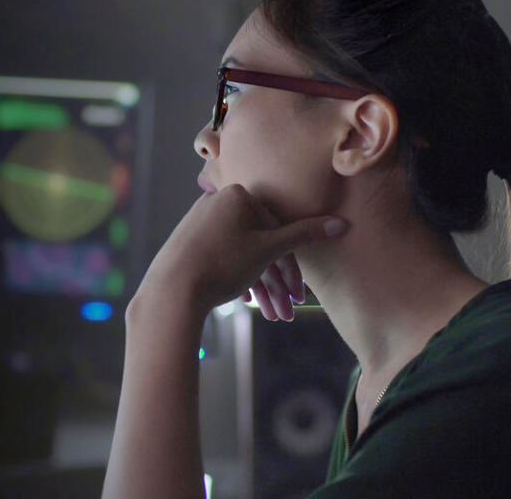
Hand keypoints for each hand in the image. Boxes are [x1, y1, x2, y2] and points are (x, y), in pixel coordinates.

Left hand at [135, 183, 347, 322]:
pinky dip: (237, 278)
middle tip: (285, 313)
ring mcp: (200, 221)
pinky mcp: (188, 241)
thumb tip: (340, 223)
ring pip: (242, 255)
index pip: (277, 231)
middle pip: (260, 245)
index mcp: (238, 195)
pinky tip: (245, 301)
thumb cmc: (222, 264)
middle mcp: (217, 202)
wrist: (171, 290)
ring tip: (270, 316)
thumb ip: (304, 235)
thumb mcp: (268, 250)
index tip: (299, 296)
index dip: (292, 268)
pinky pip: (222, 257)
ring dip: (260, 287)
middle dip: (276, 283)